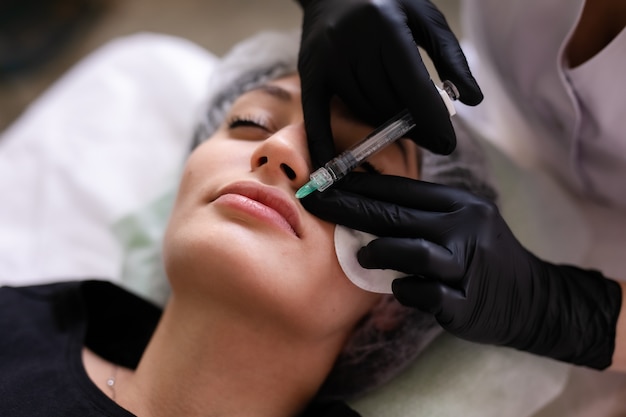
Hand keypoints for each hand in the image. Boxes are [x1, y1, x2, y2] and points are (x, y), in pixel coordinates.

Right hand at [296, 0, 482, 165]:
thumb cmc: (386, 1)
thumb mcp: (425, 16)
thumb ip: (450, 56)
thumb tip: (472, 100)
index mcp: (386, 26)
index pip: (413, 85)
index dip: (431, 119)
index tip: (447, 144)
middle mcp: (353, 43)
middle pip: (387, 103)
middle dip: (413, 127)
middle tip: (431, 140)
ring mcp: (328, 59)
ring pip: (362, 110)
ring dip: (384, 127)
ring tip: (403, 130)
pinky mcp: (310, 72)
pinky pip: (317, 116)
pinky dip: (324, 143)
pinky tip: (333, 168)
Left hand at [301, 173, 622, 368]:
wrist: (532, 299)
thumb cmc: (482, 256)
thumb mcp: (462, 222)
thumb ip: (421, 214)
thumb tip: (364, 205)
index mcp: (460, 204)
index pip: (403, 188)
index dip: (360, 184)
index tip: (326, 182)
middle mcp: (465, 229)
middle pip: (399, 214)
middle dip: (351, 208)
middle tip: (317, 203)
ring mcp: (467, 266)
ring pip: (413, 251)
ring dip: (379, 250)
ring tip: (362, 255)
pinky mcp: (466, 302)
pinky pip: (424, 293)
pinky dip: (404, 289)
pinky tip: (398, 287)